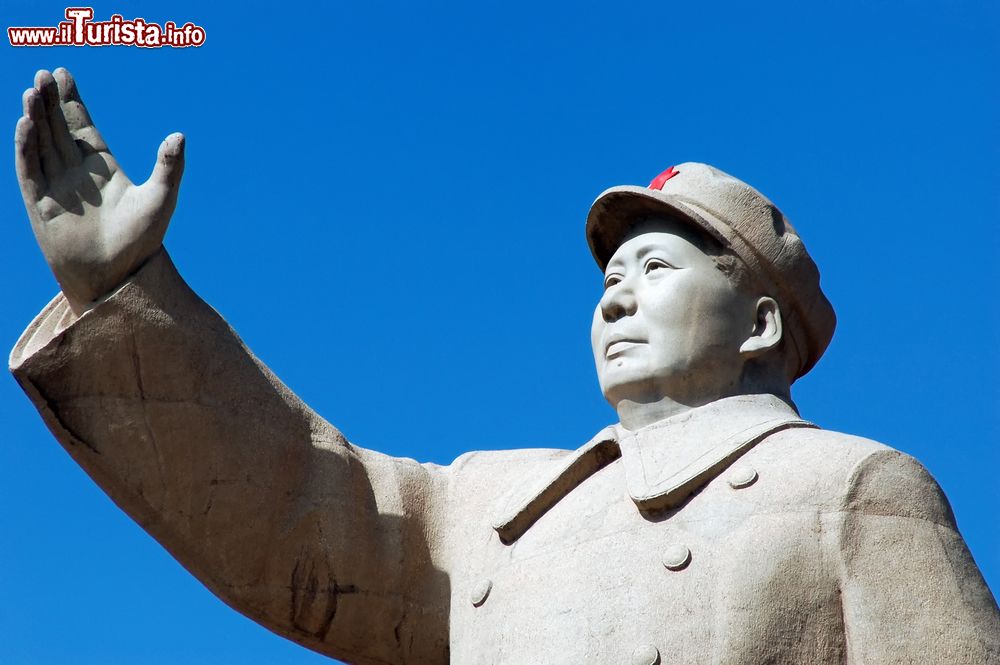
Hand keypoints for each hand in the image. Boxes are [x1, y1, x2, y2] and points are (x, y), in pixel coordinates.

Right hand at [15, 68, 184, 313]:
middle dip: (49, 101)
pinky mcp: (40, 204)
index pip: (81, 127)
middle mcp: (76, 174)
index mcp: (103, 169)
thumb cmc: (141, 242)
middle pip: (58, 129)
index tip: (62, 74)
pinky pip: (30, 169)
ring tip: (34, 90)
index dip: (70, 101)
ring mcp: (56, 187)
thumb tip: (179, 135)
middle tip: (44, 73)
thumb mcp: (161, 198)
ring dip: (36, 117)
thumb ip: (169, 167)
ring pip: (42, 143)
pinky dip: (27, 146)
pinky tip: (26, 123)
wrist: (118, 277)